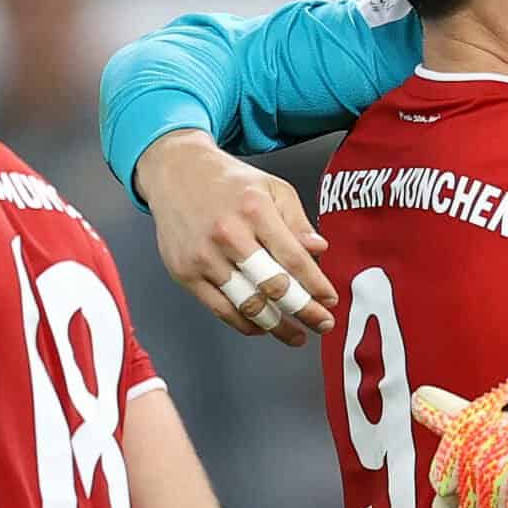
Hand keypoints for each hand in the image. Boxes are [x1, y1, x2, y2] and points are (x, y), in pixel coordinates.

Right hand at [134, 130, 338, 345]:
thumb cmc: (229, 183)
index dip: (316, 285)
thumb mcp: (273, 188)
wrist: (176, 173)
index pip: (293, 259)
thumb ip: (297, 221)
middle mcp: (227, 234)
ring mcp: (203, 256)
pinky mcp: (184, 273)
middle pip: (272, 286)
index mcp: (255, 210)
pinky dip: (244, 323)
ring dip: (276, 326)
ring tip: (295, 335)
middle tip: (322, 324)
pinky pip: (220, 309)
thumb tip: (319, 250)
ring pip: (247, 304)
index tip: (330, 301)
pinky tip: (262, 326)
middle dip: (304, 311)